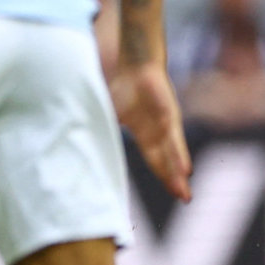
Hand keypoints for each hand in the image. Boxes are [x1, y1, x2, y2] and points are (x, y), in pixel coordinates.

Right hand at [110, 60, 192, 202]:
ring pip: (172, 155)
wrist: (135, 65)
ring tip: (184, 192)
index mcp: (144, 132)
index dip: (163, 175)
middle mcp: (158, 132)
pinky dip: (178, 156)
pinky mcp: (169, 116)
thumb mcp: (108, 115)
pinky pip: (174, 141)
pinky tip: (185, 170)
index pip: (155, 158)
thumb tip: (79, 147)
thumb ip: (101, 131)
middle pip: (166, 161)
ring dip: (177, 174)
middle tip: (185, 198)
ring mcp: (165, 125)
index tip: (173, 192)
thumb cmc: (122, 86)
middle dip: (174, 181)